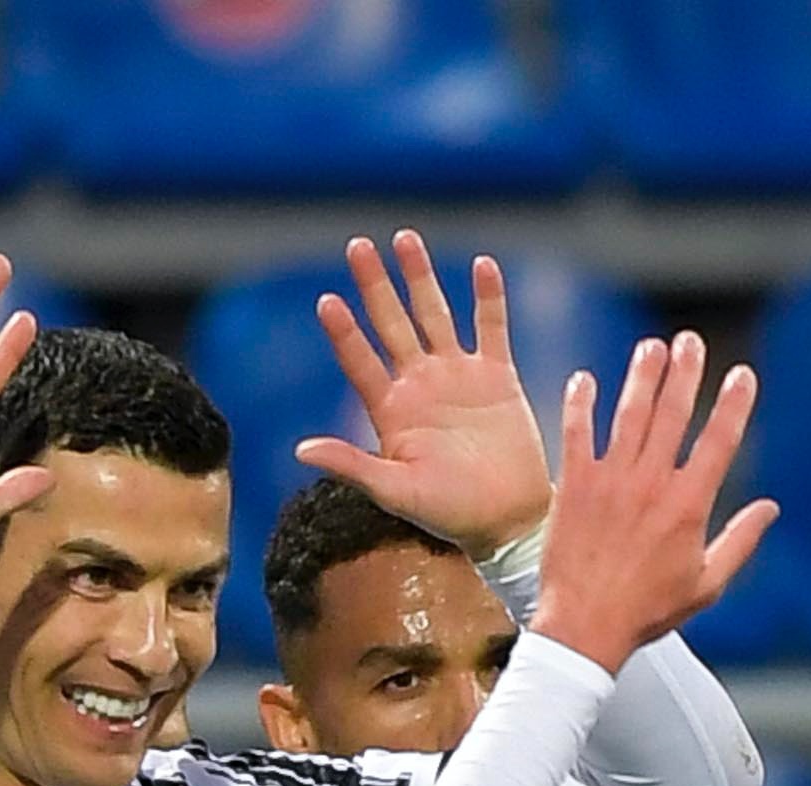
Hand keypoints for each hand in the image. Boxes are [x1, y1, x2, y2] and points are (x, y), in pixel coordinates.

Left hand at [296, 232, 555, 560]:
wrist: (509, 520)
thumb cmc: (449, 514)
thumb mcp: (396, 493)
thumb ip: (353, 466)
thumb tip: (301, 450)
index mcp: (391, 409)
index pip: (360, 361)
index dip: (344, 332)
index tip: (327, 301)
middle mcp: (420, 384)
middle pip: (392, 323)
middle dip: (375, 285)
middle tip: (357, 246)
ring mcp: (459, 376)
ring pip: (435, 315)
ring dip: (421, 278)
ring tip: (405, 239)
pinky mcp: (498, 377)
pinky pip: (492, 328)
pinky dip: (488, 298)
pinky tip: (483, 265)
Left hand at [526, 335, 777, 674]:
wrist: (585, 626)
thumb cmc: (648, 611)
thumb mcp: (707, 584)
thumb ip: (740, 541)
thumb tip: (770, 509)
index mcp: (688, 505)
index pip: (718, 441)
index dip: (733, 404)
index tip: (742, 374)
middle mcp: (650, 483)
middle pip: (672, 414)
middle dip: (685, 373)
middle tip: (691, 341)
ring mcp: (610, 480)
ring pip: (629, 414)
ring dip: (642, 376)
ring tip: (652, 346)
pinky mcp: (573, 486)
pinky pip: (577, 434)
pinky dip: (581, 404)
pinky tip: (586, 379)